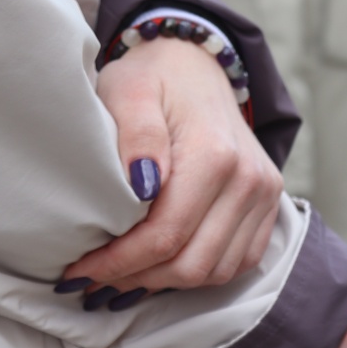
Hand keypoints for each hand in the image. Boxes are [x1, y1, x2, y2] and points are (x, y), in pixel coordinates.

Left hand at [62, 36, 283, 296]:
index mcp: (215, 155)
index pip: (165, 236)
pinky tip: (163, 262)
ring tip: (124, 272)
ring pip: (217, 271)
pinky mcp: (269, 202)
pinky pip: (240, 260)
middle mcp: (249, 178)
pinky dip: (200, 272)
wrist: (196, 66)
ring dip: (166, 281)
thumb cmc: (153, 80)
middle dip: (137, 278)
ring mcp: (265, 192)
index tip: (77, 270)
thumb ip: (136, 135)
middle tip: (94, 277)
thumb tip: (142, 187)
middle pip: (192, 263)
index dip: (118, 263)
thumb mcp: (128, 92)